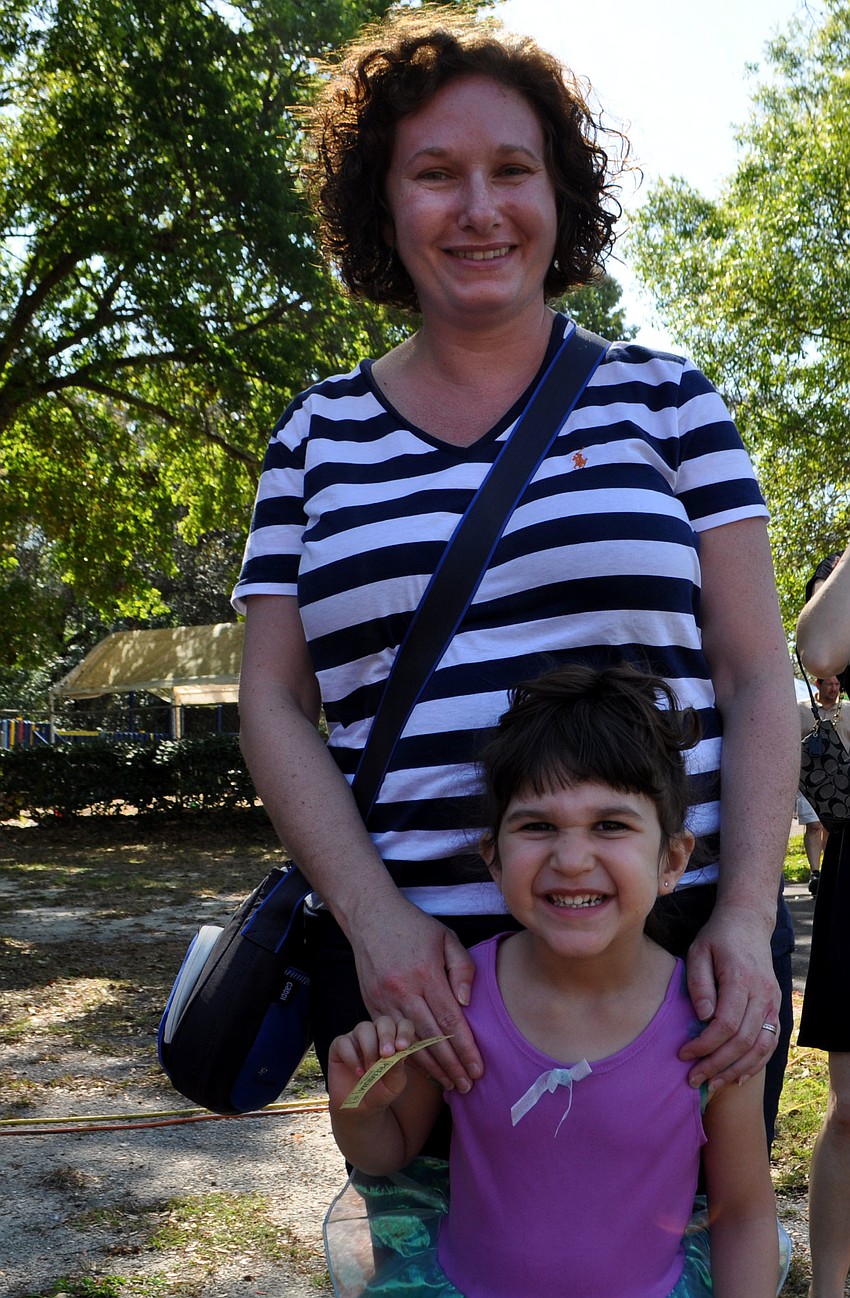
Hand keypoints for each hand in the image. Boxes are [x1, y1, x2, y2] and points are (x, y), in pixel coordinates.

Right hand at [327, 1016, 414, 1115]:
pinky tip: (358, 1073)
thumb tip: (400, 1051)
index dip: (404, 1032)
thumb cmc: (381, 1091)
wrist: (359, 1108)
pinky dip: (351, 1057)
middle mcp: (376, 1034)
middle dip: (386, 1035)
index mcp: (394, 1040)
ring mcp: (357, 1038)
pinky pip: (344, 1042)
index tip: (402, 1047)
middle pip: (383, 1021)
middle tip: (387, 1054)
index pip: (403, 1025)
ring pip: (364, 1027)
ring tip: (371, 1069)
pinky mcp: (339, 1046)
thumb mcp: (394, 1084)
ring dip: (369, 1047)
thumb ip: (397, 1067)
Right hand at [350, 897, 479, 1091]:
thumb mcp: (446, 937)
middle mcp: (403, 990)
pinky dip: (407, 1056)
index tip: (478, 1068)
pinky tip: (422, 1069)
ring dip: (431, 1068)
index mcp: (425, 973)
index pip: (449, 1020)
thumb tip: (466, 1003)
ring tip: (448, 1085)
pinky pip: (391, 1037)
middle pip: (431, 1038)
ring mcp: (384, 999)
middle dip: (451, 1066)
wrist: (369, 916)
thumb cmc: (414, 926)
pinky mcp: (371, 1004)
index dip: (465, 1048)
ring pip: (410, 1042)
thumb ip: (462, 968)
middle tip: (467, 1087)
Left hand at [679, 908, 779, 1089]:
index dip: (705, 1044)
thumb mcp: (698, 951)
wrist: (748, 923)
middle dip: (717, 1064)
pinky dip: (756, 1063)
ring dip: (736, 1070)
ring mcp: (773, 1002)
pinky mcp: (776, 1008)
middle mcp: (762, 993)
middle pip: (743, 1041)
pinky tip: (738, 1077)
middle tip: (693, 1079)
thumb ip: (699, 983)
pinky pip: (771, 1042)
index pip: (726, 1024)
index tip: (683, 1054)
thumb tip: (703, 1017)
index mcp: (741, 978)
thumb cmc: (717, 938)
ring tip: (713, 1085)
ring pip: (760, 1047)